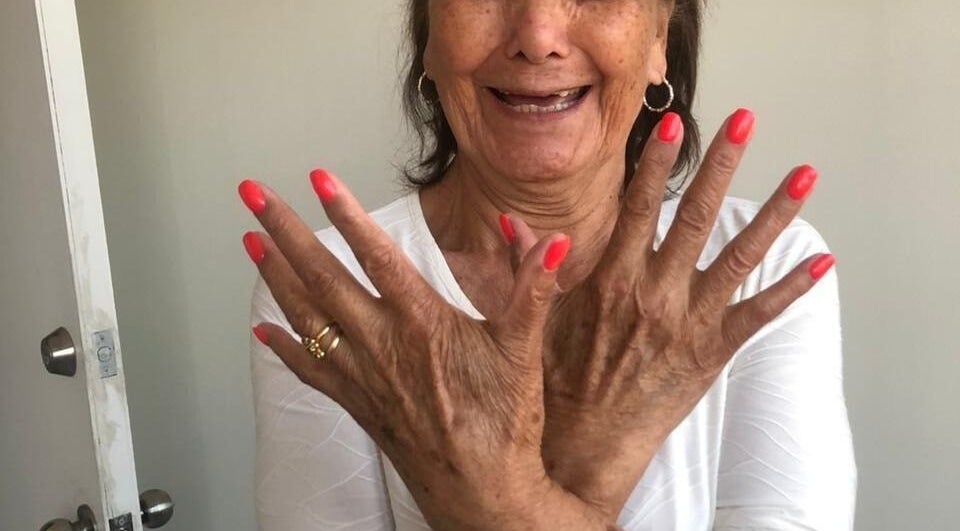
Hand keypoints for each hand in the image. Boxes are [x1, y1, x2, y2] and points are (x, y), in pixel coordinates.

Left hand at [239, 171, 609, 529]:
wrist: (482, 493)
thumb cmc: (503, 423)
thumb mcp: (524, 350)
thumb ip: (534, 290)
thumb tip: (554, 243)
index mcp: (421, 323)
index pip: (377, 257)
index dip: (347, 215)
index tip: (319, 178)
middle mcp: (382, 345)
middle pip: (322, 279)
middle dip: (285, 232)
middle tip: (253, 196)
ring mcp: (364, 376)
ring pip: (307, 318)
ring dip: (274, 277)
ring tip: (249, 241)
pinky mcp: (359, 405)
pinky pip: (312, 371)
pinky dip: (285, 348)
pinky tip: (263, 332)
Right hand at [502, 109, 833, 517]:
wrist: (587, 438)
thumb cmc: (561, 377)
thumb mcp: (538, 315)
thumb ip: (530, 263)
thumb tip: (508, 222)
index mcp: (613, 278)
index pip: (640, 207)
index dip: (656, 164)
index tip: (672, 124)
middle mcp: (655, 292)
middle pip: (696, 215)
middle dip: (723, 164)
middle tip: (746, 120)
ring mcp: (689, 321)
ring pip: (740, 256)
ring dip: (774, 213)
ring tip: (805, 174)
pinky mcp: (713, 351)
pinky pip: (759, 315)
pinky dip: (791, 289)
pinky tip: (821, 263)